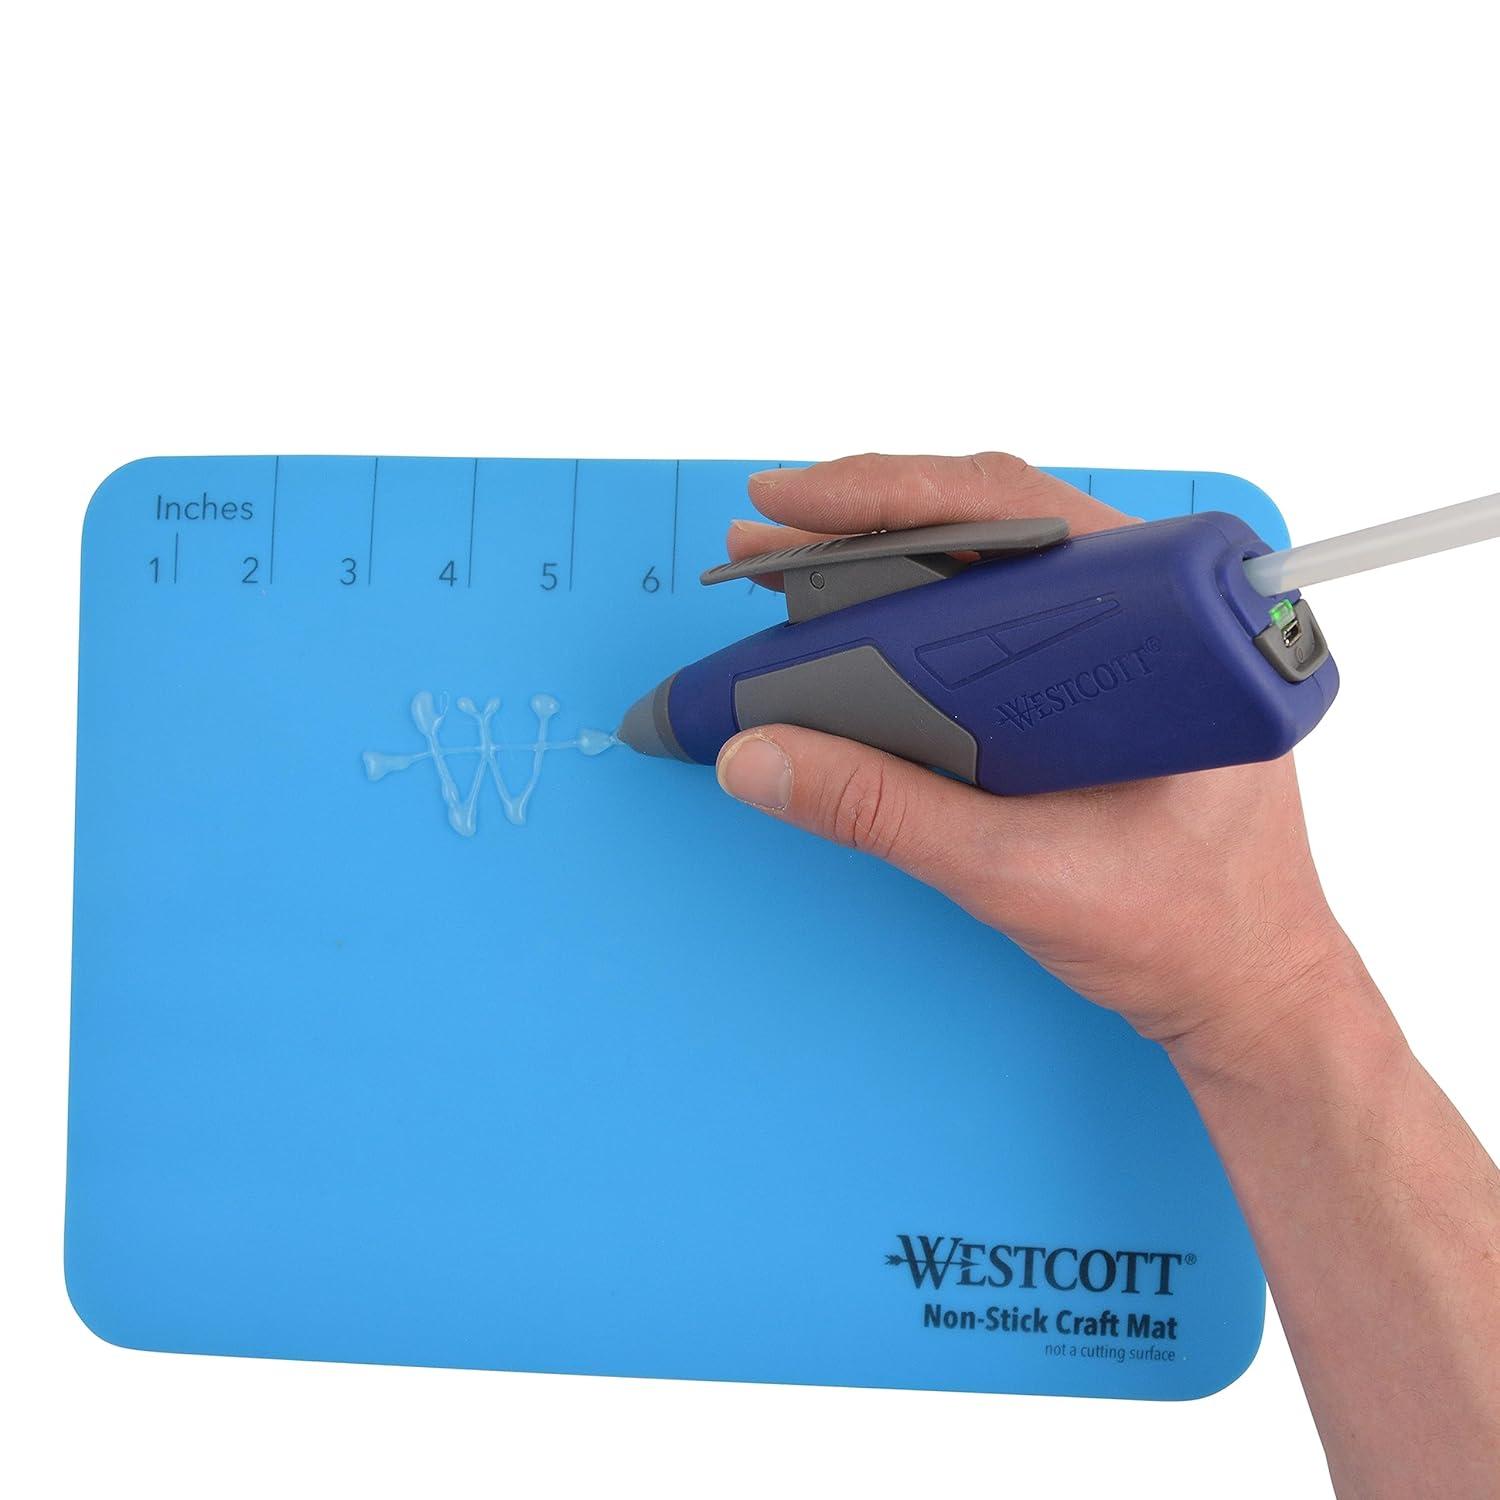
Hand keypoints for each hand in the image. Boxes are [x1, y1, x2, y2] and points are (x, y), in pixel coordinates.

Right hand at [716, 452, 1357, 1076]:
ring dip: (886, 567)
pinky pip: (1001, 625)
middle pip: (989, 525)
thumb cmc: (1196, 928)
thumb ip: (883, 813)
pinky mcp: (1100, 689)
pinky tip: (859, 632)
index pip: (1011, 511)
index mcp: (1175, 624)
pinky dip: (919, 621)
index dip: (890, 494)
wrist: (1251, 994)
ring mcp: (1129, 648)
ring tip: (792, 574)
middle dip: (863, 525)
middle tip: (766, 540)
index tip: (798, 502)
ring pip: (991, 571)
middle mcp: (1156, 612)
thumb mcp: (1018, 870)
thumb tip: (766, 758)